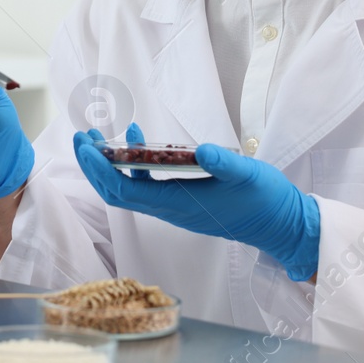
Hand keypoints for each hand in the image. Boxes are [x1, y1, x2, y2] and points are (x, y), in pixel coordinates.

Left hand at [73, 124, 319, 280]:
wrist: (282, 226)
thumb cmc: (266, 201)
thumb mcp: (248, 176)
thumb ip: (224, 164)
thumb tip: (203, 150)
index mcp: (178, 205)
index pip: (124, 189)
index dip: (100, 169)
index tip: (86, 146)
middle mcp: (169, 209)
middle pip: (116, 191)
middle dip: (94, 165)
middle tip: (81, 136)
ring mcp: (173, 206)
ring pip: (128, 187)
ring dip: (109, 163)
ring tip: (97, 136)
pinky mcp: (181, 200)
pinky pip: (147, 183)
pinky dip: (135, 161)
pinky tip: (138, 137)